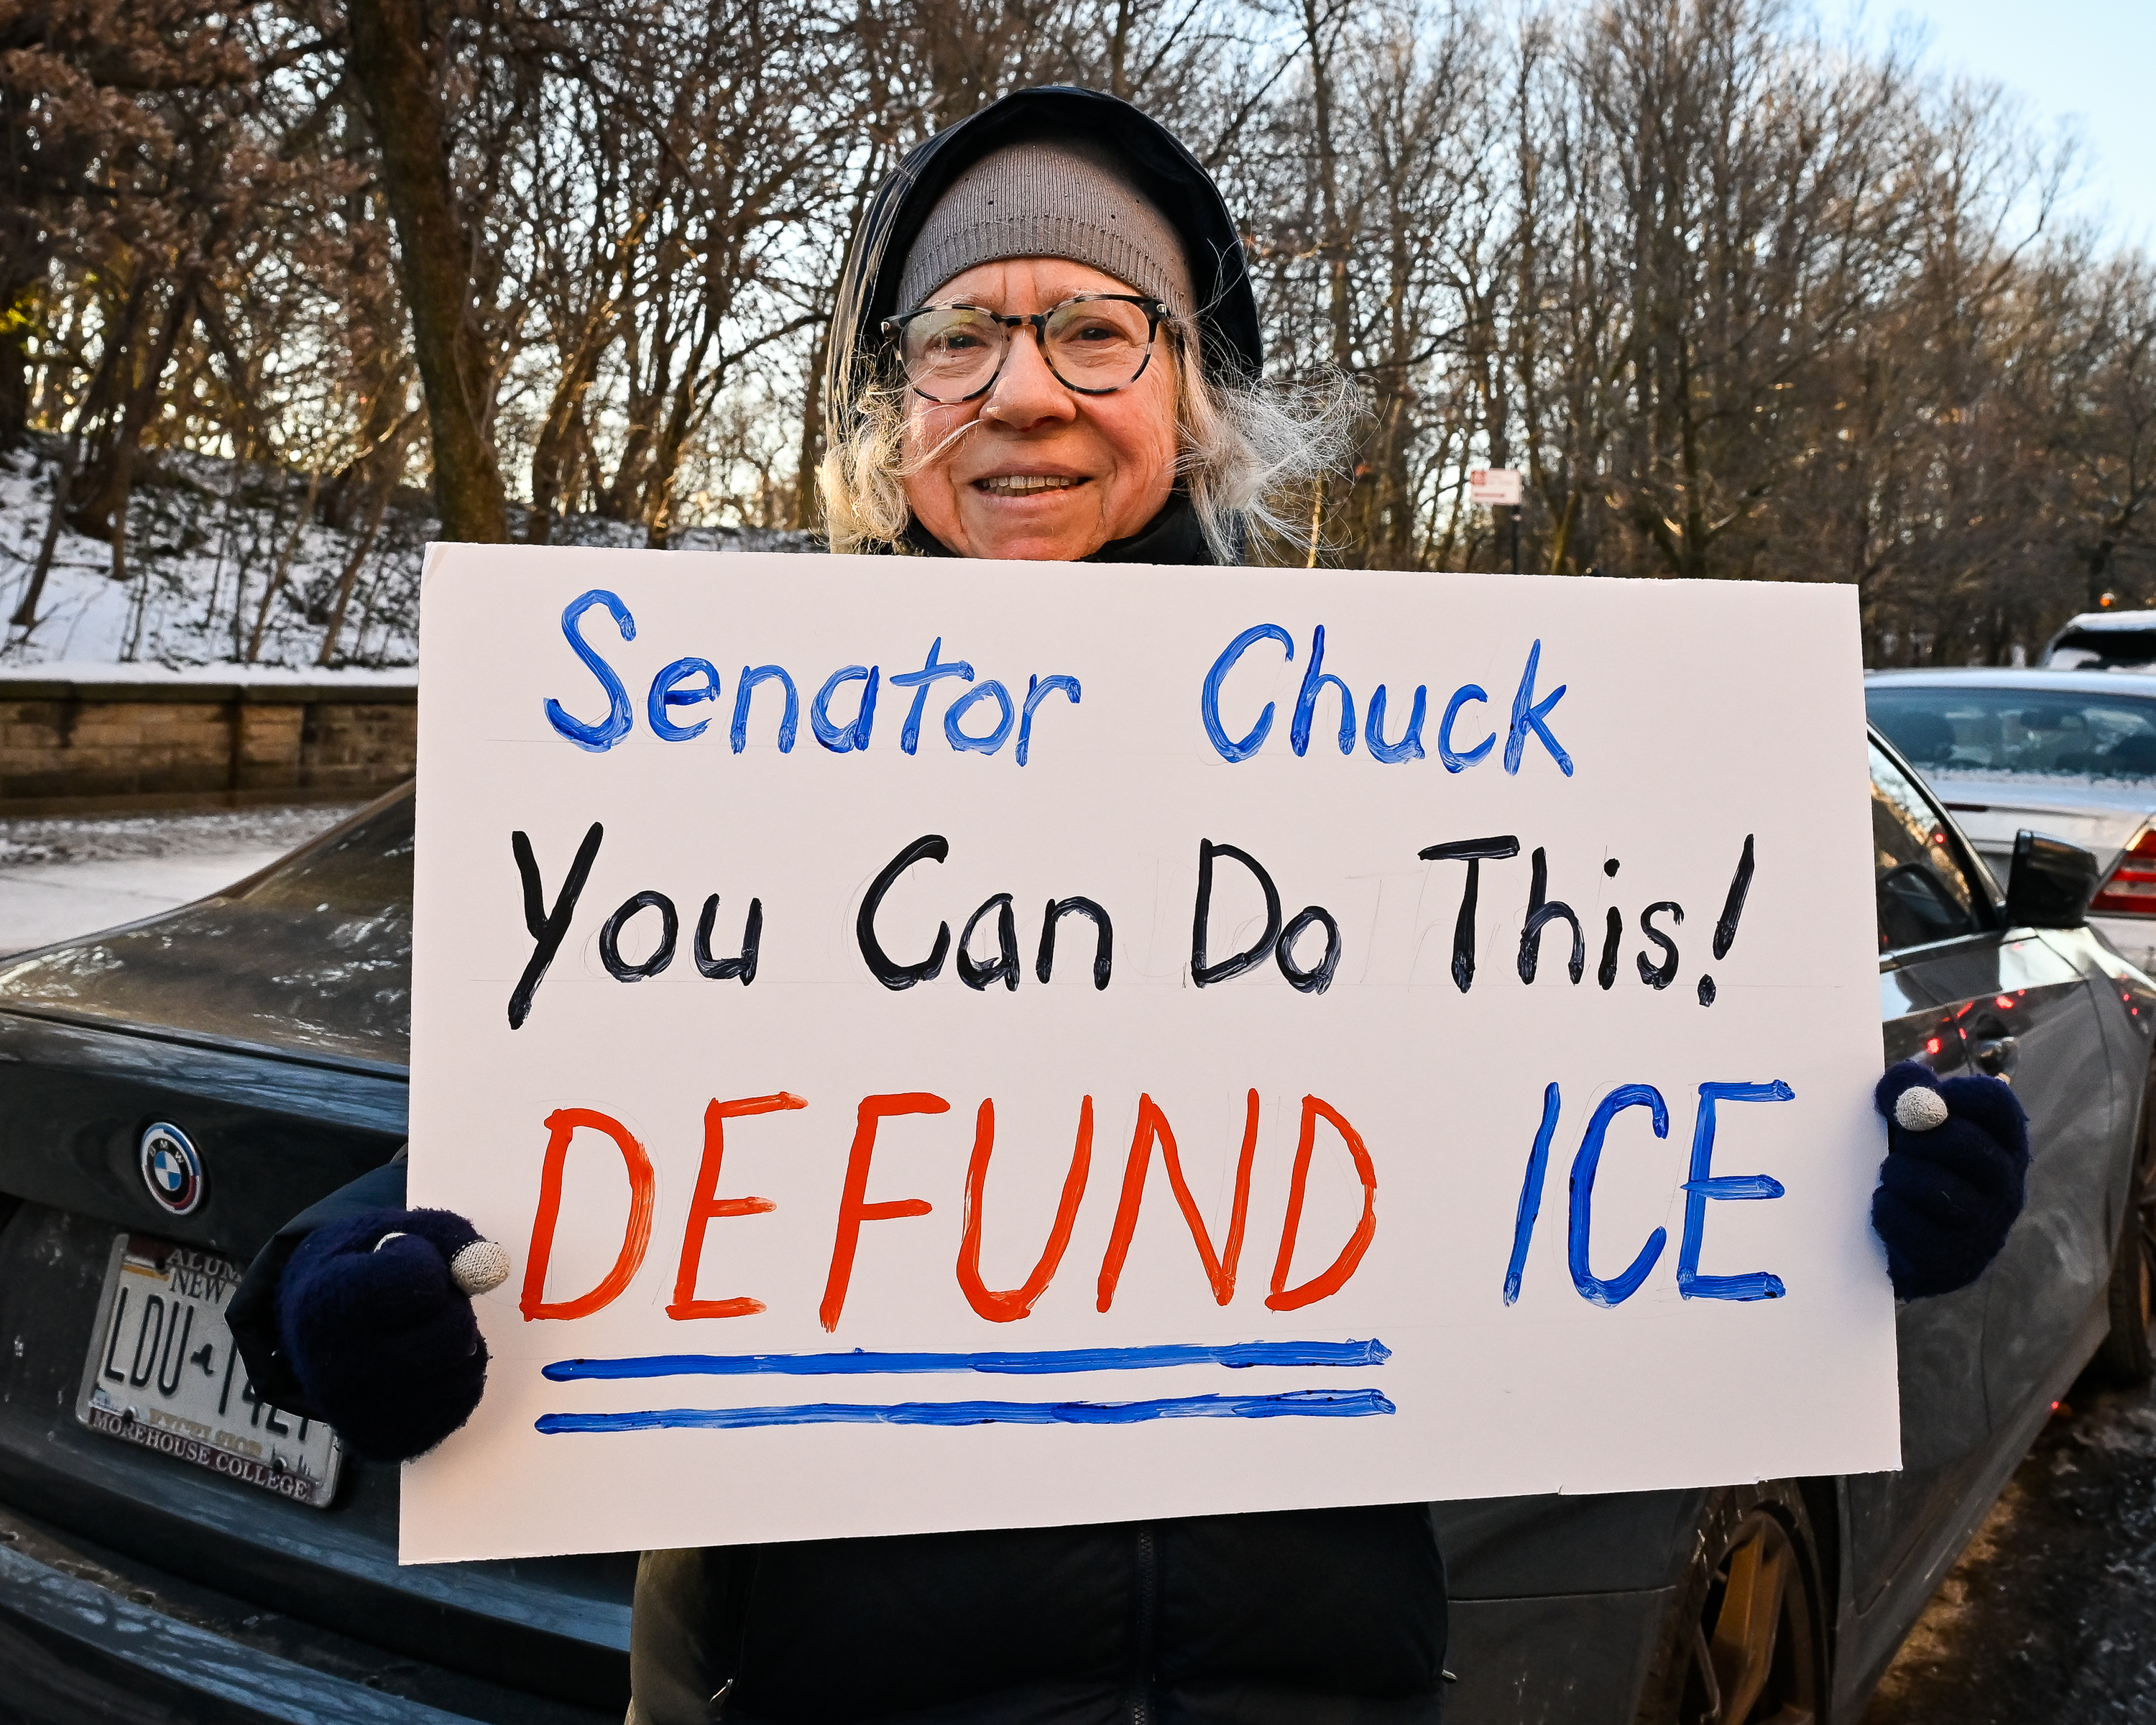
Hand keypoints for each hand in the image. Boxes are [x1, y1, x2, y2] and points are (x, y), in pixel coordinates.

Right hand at [278, 1207, 510, 1461]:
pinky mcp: (387, 1440)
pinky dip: (461, 1376)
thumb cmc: (362, 1270)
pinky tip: (428, 1362)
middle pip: (452, 1333)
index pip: (416, 1280)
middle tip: (424, 1301)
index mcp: (328, 1302)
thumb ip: (447, 1237)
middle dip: (454, 1307)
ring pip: (466, 1369)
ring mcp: (361, 1412)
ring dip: (464, 1342)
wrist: (317, 1330)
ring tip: (423, 1329)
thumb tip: (490, 1266)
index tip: (403, 1259)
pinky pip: (462, 1402)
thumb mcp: (394, 1231)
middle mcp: (338, 1366)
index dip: (425, 1261)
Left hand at [1870, 1061, 2028, 1299]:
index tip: (1929, 1097)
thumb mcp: (1909, 1127)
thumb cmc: (1911, 1170)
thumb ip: (1907, 1095)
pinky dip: (1888, 1210)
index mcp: (2003, 1143)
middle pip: (1963, 1142)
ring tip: (1889, 1176)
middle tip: (1900, 1144)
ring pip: (1938, 1187)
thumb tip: (1908, 1078)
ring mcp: (1985, 1226)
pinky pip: (1912, 1226)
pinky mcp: (1953, 1260)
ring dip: (1899, 1175)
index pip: (1996, 1103)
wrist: (1901, 1247)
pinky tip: (1885, 1206)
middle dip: (1917, 1138)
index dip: (1955, 1092)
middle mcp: (2005, 1184)